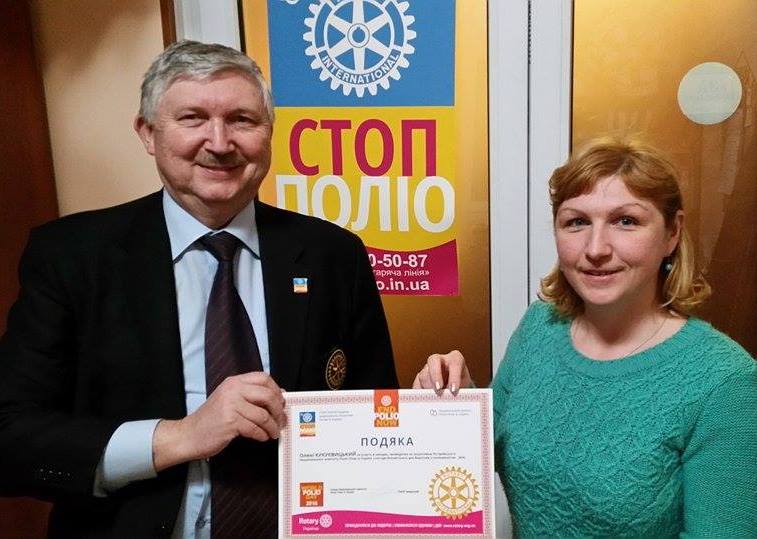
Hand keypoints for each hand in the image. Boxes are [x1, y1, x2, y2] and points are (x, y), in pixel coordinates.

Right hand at [153, 372, 285, 470]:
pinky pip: (255, 428)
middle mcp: (232, 390)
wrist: (189, 435)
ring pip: (263, 415)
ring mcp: (231, 405)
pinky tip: (262, 436)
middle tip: (281, 419)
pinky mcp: (230, 422)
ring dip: (272, 426)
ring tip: (273, 432)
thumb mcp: (229, 400)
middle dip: (278, 410)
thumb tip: (279, 395)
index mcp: (234, 382)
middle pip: (267, 395)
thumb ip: (250, 395)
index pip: (263, 378)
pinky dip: (262, 434)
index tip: (281, 401)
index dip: (276, 390)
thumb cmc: (211, 420)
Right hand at [412, 350, 471, 394]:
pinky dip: (420, 393)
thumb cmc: (462, 387)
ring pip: (424, 375)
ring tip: (434, 400)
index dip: (454, 376)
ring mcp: (428, 367)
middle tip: (438, 390)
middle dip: (435, 375)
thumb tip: (451, 399)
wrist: (457, 390)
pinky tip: (426, 401)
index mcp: (455, 359)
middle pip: (433, 361)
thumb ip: (459, 392)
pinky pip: (417, 385)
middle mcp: (441, 360)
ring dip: (428, 388)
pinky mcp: (420, 378)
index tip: (454, 390)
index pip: (455, 362)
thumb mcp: (465, 388)